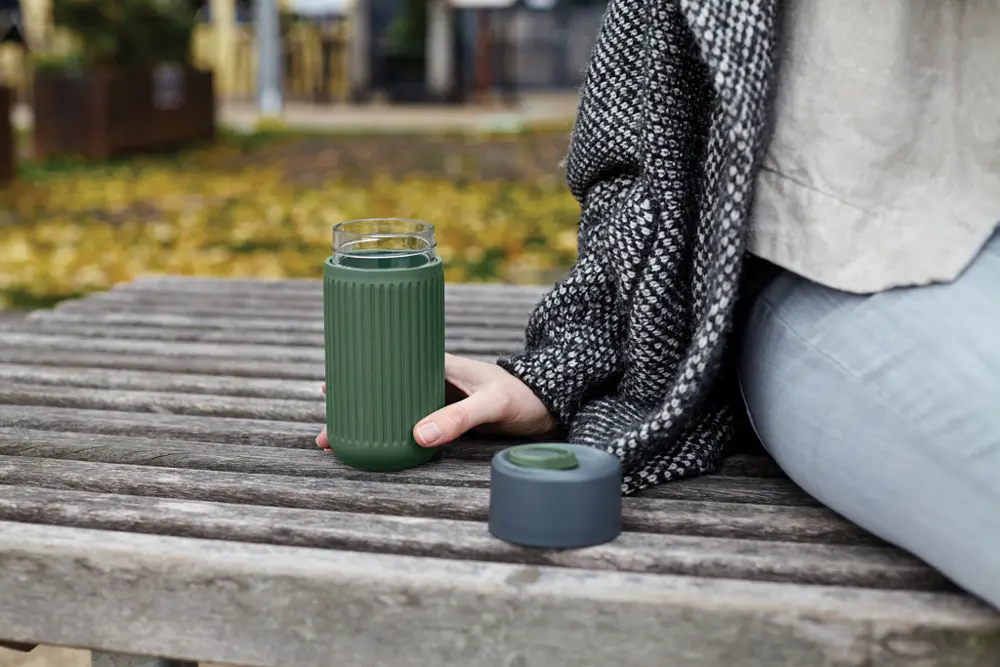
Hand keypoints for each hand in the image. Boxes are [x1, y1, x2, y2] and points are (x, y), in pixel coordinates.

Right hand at [315, 353, 557, 450]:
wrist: (551, 406)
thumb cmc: (524, 396)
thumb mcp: (491, 405)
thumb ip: (459, 417)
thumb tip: (418, 435)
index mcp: (438, 362)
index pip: (389, 362)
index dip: (357, 374)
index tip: (328, 387)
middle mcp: (433, 377)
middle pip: (383, 389)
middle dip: (352, 407)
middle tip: (325, 431)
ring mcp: (439, 398)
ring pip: (393, 408)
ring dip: (368, 422)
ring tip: (339, 443)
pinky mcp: (448, 417)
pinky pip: (409, 422)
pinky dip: (389, 432)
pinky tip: (376, 447)